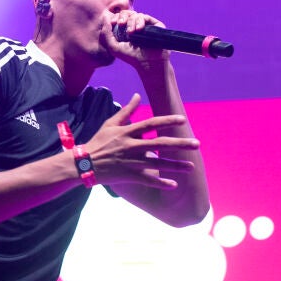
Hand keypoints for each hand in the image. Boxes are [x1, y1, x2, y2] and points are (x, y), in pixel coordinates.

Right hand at [84, 93, 198, 188]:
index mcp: (128, 132)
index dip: (167, 121)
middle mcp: (131, 146)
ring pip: (157, 164)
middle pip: (160, 144)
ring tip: (191, 167)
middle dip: (180, 144)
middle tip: (196, 144)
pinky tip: (174, 185)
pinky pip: (147, 180)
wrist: (83, 163)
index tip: (183, 120)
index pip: (151, 123)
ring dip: (176, 166)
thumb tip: (137, 95)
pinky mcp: (128, 175)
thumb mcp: (110, 123)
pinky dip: (160, 183)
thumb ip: (126, 111)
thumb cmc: (98, 142)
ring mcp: (130, 162)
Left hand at [102, 10, 169, 67]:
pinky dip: (140, 21)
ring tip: (131, 33)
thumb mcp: (113, 47)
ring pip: (136, 15)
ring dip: (131, 22)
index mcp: (125, 30)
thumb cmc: (130, 57)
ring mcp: (145, 25)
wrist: (146, 62)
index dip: (116, 17)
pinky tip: (139, 29)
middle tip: (121, 24)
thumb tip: (105, 17)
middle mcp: (136, 26)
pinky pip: (145, 17)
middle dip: (123, 17)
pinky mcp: (155, 25)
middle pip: (127, 13)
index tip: (113, 23)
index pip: (120, 18)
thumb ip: (106, 33)